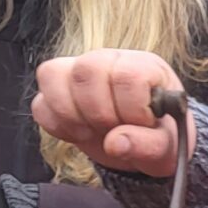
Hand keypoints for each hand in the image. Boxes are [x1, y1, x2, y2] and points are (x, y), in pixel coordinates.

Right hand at [32, 50, 190, 179]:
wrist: (143, 147)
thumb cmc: (160, 138)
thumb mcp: (168, 148)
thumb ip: (150, 145)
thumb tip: (115, 143)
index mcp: (144, 66)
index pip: (126, 75)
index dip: (131, 108)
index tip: (142, 124)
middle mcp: (108, 59)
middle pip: (86, 70)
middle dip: (99, 113)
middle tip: (114, 130)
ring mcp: (78, 71)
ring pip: (53, 76)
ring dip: (73, 116)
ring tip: (94, 132)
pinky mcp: (56, 90)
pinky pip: (39, 103)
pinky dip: (56, 126)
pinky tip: (79, 133)